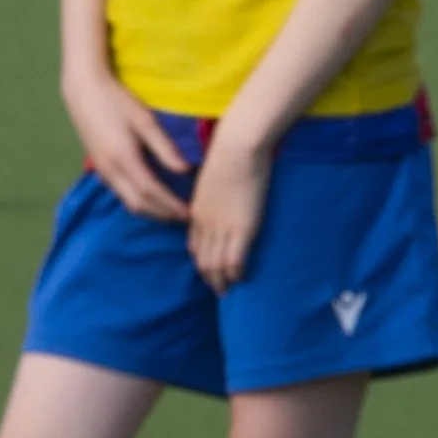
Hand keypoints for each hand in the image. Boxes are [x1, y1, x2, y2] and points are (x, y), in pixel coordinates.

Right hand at [64, 69, 193, 223]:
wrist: (83, 92)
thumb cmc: (117, 101)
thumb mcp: (145, 121)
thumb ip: (164, 148)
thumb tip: (186, 170)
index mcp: (124, 159)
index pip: (151, 192)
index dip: (171, 205)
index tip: (190, 212)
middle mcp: (111, 171)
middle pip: (139, 204)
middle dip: (163, 214)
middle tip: (185, 218)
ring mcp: (103, 172)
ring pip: (128, 202)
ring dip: (151, 211)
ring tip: (172, 211)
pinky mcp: (100, 169)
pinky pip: (121, 194)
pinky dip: (139, 202)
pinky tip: (152, 198)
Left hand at [187, 123, 274, 290]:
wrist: (238, 147)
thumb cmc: (230, 153)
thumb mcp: (214, 175)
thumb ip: (215, 191)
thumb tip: (224, 192)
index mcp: (198, 210)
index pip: (195, 244)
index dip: (203, 260)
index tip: (210, 269)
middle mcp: (206, 223)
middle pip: (203, 259)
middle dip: (210, 277)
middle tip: (219, 289)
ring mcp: (223, 227)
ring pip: (216, 264)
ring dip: (222, 281)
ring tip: (229, 290)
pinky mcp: (242, 228)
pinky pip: (235, 260)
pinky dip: (237, 273)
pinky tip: (242, 278)